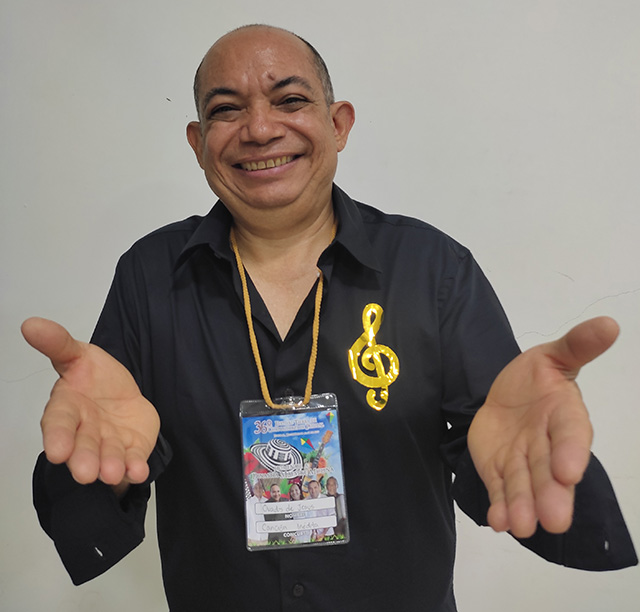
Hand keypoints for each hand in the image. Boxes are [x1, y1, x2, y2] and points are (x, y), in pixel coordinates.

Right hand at [22, 317, 159, 489]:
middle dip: (84, 460)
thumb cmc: (95, 377)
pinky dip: (135, 467)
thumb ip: (58, 343)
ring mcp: (109, 444)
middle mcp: (85, 431)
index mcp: (68, 408)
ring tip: (112, 474)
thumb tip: (31, 324)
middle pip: (83, 446)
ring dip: (110, 466)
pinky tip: (138, 471)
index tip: (57, 452)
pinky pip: (133, 460)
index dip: (58, 437)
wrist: (123, 394)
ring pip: (107, 457)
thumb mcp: (78, 354)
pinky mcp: (131, 450)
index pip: (60, 423)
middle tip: (86, 473)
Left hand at [468, 316, 618, 538]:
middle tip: (554, 520)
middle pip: (550, 470)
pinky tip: (498, 520)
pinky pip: (499, 490)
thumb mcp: (552, 355)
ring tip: (522, 526)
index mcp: (564, 416)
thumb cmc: (534, 376)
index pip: (571, 435)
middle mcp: (547, 445)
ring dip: (524, 506)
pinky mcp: (499, 472)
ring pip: (524, 486)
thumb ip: (576, 345)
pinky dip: (500, 506)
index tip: (570, 471)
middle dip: (552, 494)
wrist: (503, 396)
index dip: (572, 452)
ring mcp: (523, 461)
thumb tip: (608, 324)